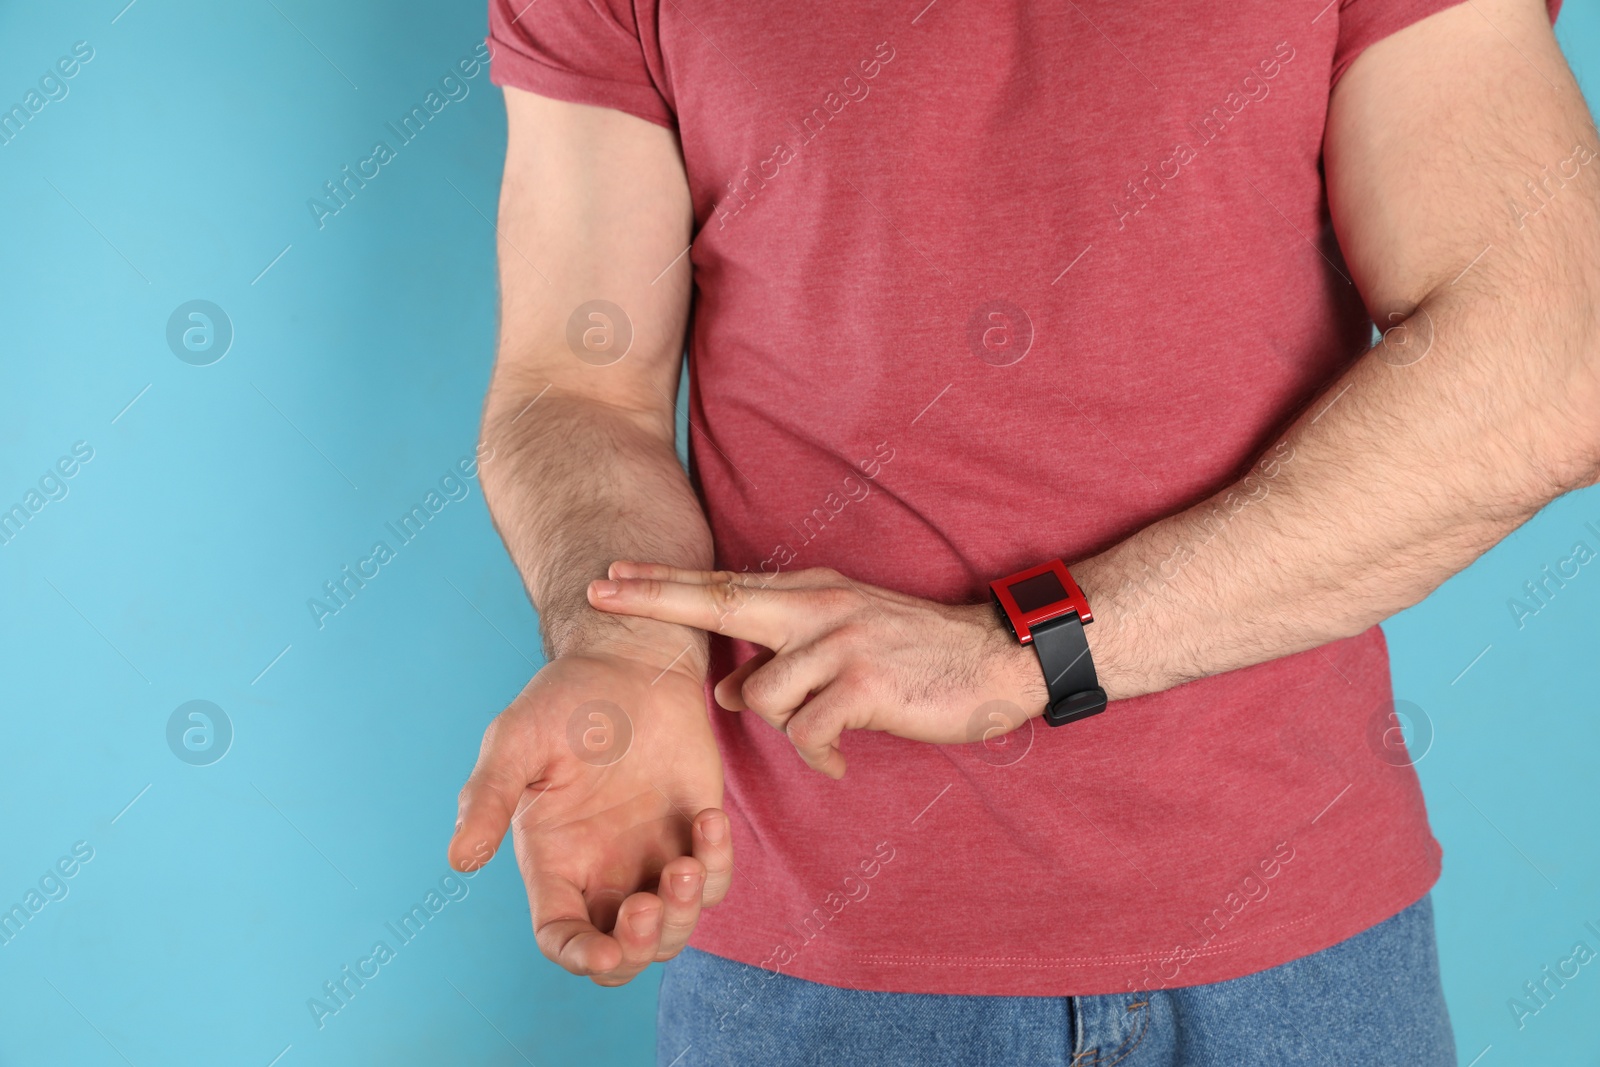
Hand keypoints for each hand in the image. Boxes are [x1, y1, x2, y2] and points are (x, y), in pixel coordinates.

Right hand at [448, 642, 729, 985]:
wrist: (630, 661)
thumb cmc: (566, 699)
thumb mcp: (516, 741)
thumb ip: (490, 798)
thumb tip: (460, 858)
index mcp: (555, 862)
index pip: (562, 936)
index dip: (580, 957)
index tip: (604, 953)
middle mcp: (604, 871)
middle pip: (625, 952)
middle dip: (639, 946)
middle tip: (647, 903)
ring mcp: (653, 856)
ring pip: (674, 929)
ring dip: (682, 913)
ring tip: (684, 862)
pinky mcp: (696, 833)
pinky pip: (714, 878)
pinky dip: (717, 864)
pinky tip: (709, 819)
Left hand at [587, 563, 1048, 777]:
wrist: (994, 660)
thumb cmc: (913, 657)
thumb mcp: (841, 647)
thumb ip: (782, 660)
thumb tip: (724, 689)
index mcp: (810, 596)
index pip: (724, 585)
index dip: (664, 582)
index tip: (610, 576)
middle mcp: (818, 608)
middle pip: (718, 602)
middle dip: (654, 599)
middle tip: (600, 594)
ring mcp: (840, 642)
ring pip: (763, 697)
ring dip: (786, 727)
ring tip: (827, 732)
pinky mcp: (864, 685)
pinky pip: (807, 733)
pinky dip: (820, 754)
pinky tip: (844, 754)